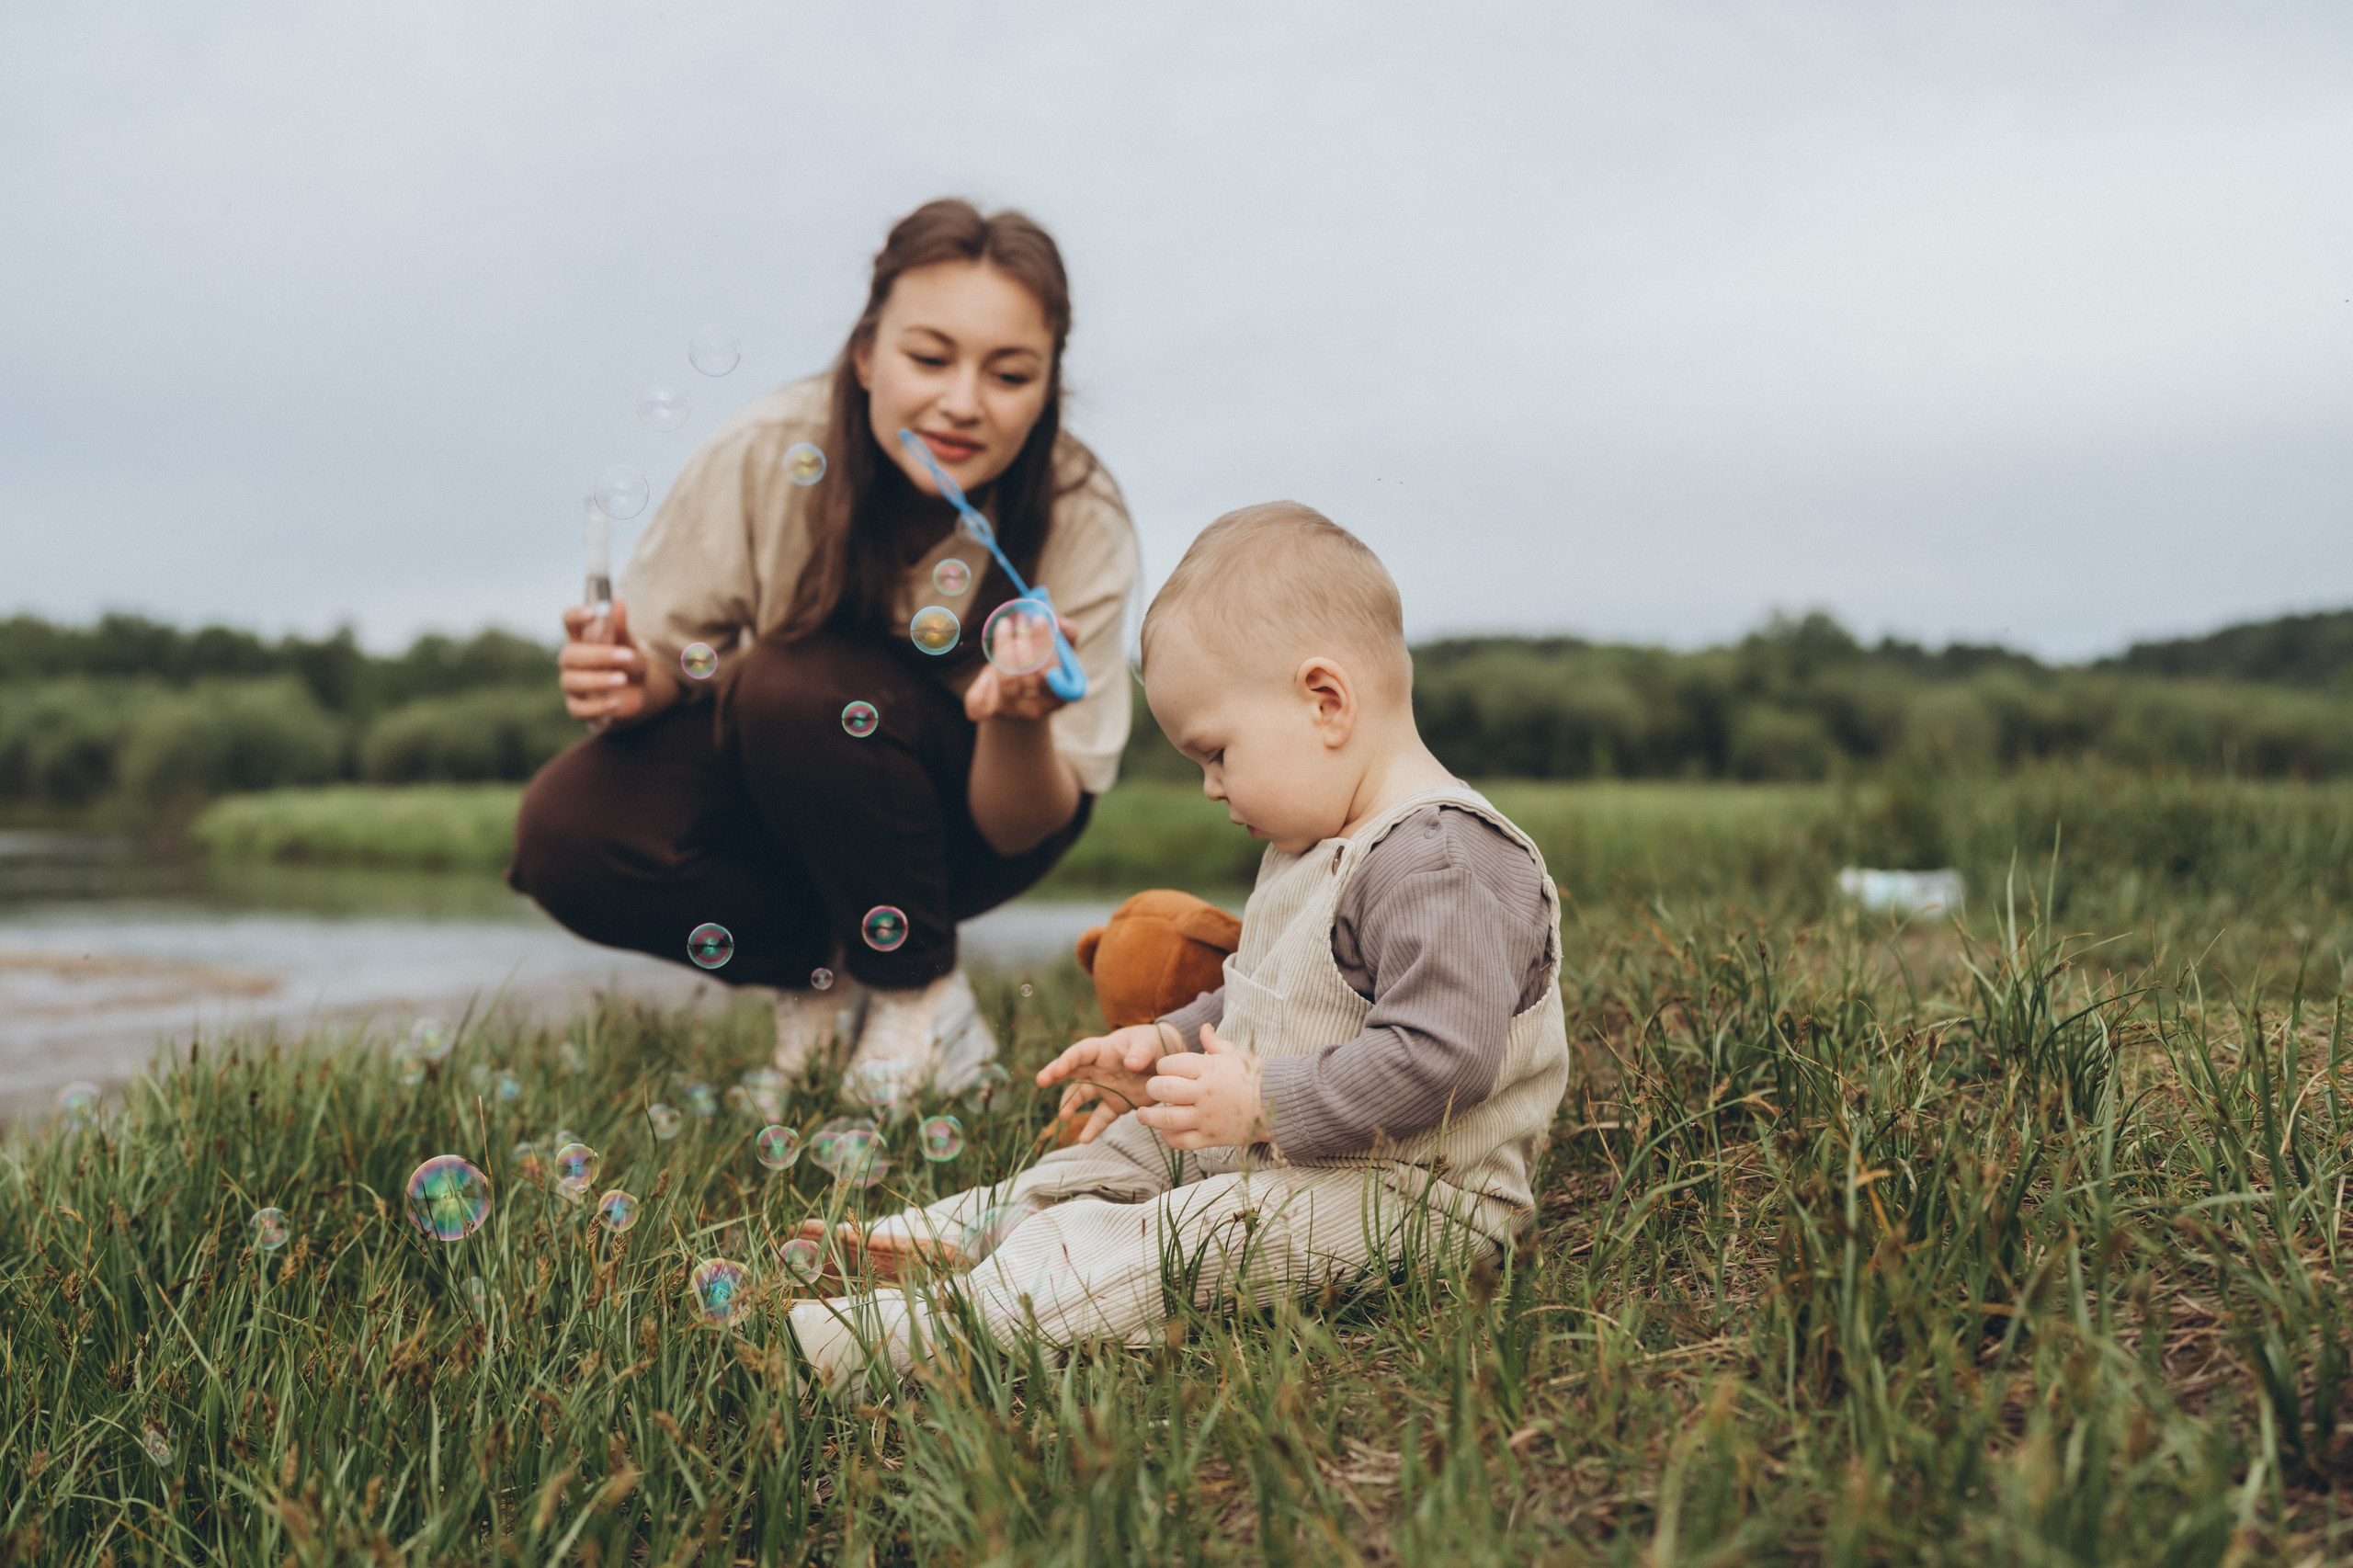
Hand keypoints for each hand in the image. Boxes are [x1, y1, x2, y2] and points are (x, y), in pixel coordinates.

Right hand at [560, 599, 649, 722]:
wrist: (635, 693)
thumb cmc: (627, 663)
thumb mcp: (629, 645)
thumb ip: (621, 627)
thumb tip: (618, 601)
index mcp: (581, 638)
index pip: (569, 621)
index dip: (576, 615)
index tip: (592, 612)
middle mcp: (571, 660)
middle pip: (571, 655)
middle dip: (598, 655)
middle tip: (625, 656)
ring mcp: (571, 684)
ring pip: (573, 681)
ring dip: (598, 680)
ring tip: (623, 679)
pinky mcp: (576, 707)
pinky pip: (579, 709)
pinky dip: (597, 707)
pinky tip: (615, 703)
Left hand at [964, 610, 1073, 723]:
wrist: (1020, 697)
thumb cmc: (1042, 666)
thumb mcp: (1060, 650)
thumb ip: (1067, 633)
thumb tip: (1059, 621)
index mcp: (1059, 695)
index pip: (1052, 672)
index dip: (1046, 646)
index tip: (1039, 620)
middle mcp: (1037, 707)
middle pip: (1030, 676)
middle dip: (1024, 641)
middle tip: (1021, 617)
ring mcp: (1012, 710)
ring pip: (1007, 681)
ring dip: (1004, 648)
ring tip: (1005, 624)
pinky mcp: (991, 709)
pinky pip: (979, 704)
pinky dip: (980, 688)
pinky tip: (986, 673)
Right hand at [1035, 1023, 1166, 1143]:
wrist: (1168, 1062)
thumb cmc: (1154, 1045)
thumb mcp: (1150, 1045)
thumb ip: (1141, 1053)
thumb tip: (1131, 1064)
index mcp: (1104, 1050)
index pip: (1080, 1052)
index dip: (1068, 1060)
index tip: (1057, 1070)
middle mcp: (1099, 1069)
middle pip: (1072, 1072)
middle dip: (1055, 1075)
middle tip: (1041, 1081)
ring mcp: (1105, 1087)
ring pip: (1081, 1096)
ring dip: (1070, 1105)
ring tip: (1063, 1116)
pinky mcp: (1116, 1103)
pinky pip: (1101, 1117)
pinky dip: (1093, 1128)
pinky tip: (1084, 1140)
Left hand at [1136, 1023, 1266, 1149]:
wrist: (1280, 1105)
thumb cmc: (1257, 1076)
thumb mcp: (1236, 1054)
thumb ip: (1215, 1043)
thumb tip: (1204, 1027)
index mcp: (1208, 1069)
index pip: (1171, 1064)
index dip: (1163, 1066)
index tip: (1165, 1070)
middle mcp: (1204, 1093)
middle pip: (1163, 1090)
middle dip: (1153, 1089)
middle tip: (1152, 1090)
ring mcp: (1206, 1117)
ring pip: (1167, 1118)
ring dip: (1150, 1118)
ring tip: (1143, 1116)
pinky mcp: (1211, 1138)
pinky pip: (1182, 1141)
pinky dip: (1169, 1138)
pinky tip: (1165, 1132)